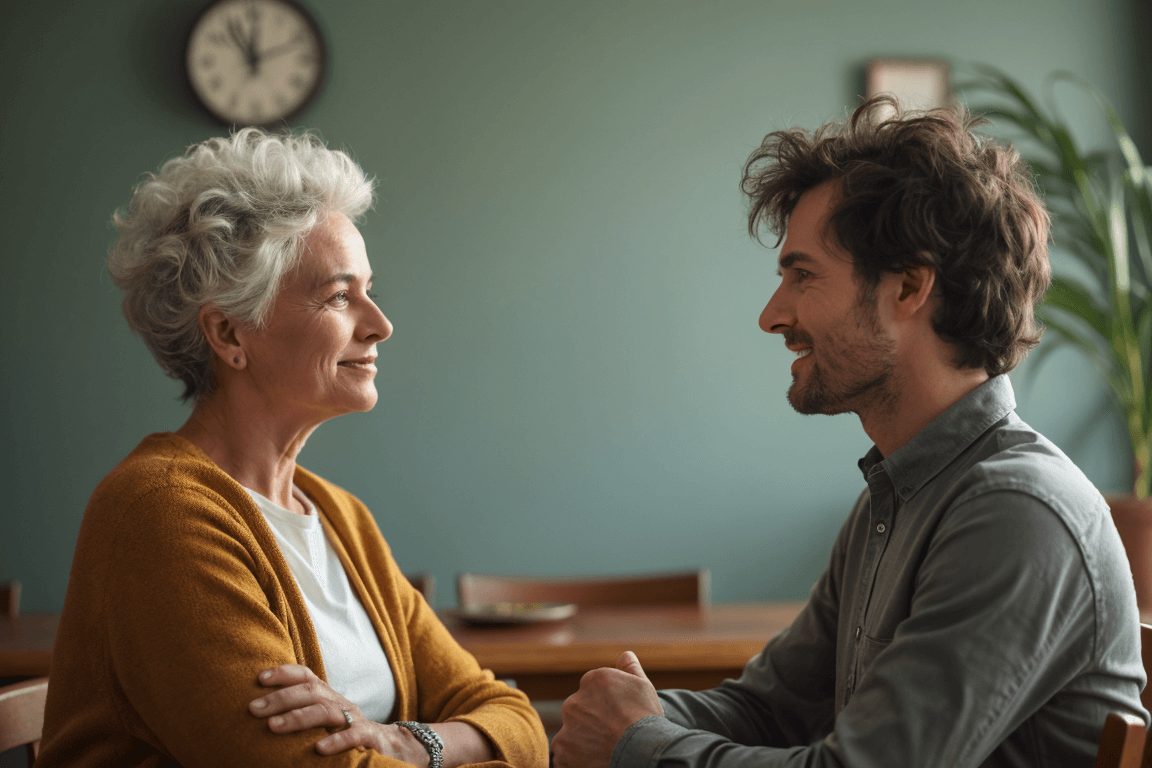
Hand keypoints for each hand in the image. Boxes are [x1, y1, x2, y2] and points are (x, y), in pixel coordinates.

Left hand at [249, 664, 427, 760]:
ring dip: (298, 717)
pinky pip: (354, 735)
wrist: (393, 746)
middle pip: (311, 692)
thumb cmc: (348, 734)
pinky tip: (318, 748)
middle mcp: (340, 703)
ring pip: (326, 712)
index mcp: (328, 697)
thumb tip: (263, 713)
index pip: (306, 676)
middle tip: (253, 708)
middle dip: (280, 698)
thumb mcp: (325, 719)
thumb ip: (303, 713)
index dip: (284, 673)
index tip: (259, 678)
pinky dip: (337, 741)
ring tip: (273, 727)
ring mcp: (354, 719)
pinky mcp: (370, 737)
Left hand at [552, 651, 662, 767]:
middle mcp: (574, 700)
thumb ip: (630, 668)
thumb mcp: (643, 686)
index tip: (617, 717)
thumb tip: (625, 655)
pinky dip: (576, 759)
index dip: (606, 706)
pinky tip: (596, 760)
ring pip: (572, 733)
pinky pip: (565, 755)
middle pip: (580, 712)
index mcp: (592, 680)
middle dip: (592, 722)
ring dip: (582, 741)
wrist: (642, 747)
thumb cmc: (645, 717)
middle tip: (611, 735)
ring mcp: (566, 726)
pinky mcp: (562, 749)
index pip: (592, 691)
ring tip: (605, 750)